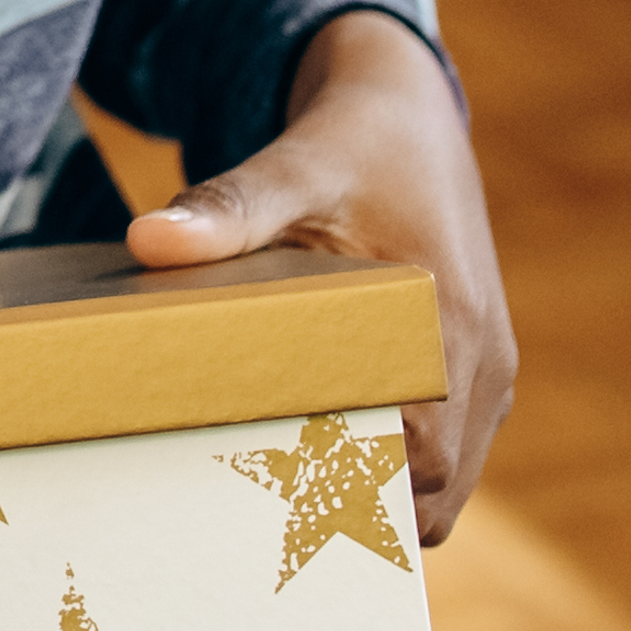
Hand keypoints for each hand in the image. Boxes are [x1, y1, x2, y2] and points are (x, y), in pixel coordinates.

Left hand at [127, 13, 515, 539]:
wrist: (406, 113)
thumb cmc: (351, 142)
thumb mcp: (292, 165)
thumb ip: (227, 207)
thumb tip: (146, 240)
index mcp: (452, 322)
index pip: (422, 459)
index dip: (358, 495)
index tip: (279, 507)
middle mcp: (483, 360)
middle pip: (435, 492)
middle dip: (361, 515)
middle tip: (258, 517)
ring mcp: (484, 369)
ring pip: (443, 482)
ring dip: (377, 496)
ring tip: (278, 494)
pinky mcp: (469, 369)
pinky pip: (441, 449)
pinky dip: (389, 466)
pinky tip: (311, 452)